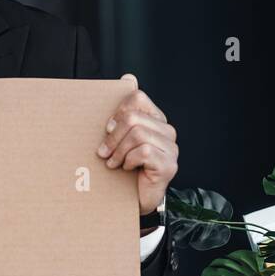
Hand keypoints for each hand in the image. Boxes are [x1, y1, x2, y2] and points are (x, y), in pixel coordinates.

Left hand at [96, 73, 178, 215]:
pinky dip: (129, 160)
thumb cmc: (125, 167)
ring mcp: (171, 148)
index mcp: (156, 120)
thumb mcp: (120, 137)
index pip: (138, 98)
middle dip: (113, 136)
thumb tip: (129, 77)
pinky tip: (126, 168)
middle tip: (103, 152)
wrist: (135, 198)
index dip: (118, 111)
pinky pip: (144, 152)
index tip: (107, 128)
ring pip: (138, 135)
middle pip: (133, 118)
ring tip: (113, 162)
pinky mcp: (169, 165)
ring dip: (119, 151)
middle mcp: (167, 131)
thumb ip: (123, 112)